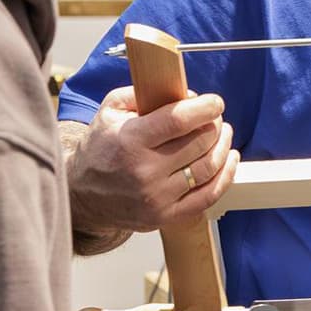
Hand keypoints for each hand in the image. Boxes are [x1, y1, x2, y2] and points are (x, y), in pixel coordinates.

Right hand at [67, 84, 237, 239]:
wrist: (81, 196)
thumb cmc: (99, 149)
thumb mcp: (109, 111)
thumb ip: (142, 94)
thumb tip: (187, 96)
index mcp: (130, 141)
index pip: (179, 120)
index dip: (205, 108)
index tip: (215, 102)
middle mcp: (144, 171)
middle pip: (199, 142)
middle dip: (214, 124)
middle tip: (214, 117)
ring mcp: (157, 197)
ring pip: (209, 168)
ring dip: (223, 146)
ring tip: (223, 133)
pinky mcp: (165, 216)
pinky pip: (208, 196)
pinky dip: (226, 175)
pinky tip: (229, 158)